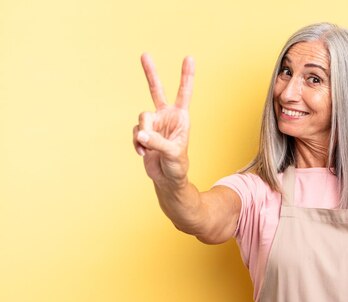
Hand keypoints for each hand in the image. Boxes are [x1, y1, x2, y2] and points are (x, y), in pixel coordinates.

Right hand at [133, 53, 194, 187]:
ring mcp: (154, 124)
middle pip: (157, 90)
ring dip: (143, 134)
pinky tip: (144, 153)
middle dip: (150, 73)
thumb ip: (157, 141)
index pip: (184, 93)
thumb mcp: (172, 153)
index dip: (186, 76)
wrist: (167, 178)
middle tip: (145, 54)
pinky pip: (136, 132)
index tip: (189, 57)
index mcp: (181, 117)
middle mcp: (167, 116)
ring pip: (142, 118)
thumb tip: (141, 134)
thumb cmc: (177, 165)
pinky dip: (138, 144)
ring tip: (149, 149)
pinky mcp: (144, 133)